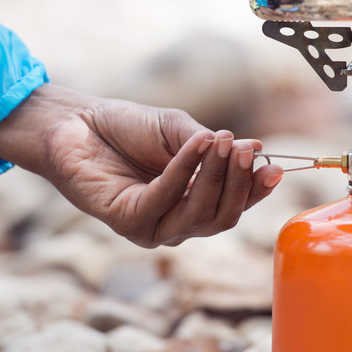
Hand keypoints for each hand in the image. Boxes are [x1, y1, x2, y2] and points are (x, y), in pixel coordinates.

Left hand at [0, 84, 283, 246]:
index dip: (256, 190)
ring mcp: (154, 229)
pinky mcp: (129, 223)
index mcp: (194, 204)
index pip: (235, 206)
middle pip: (223, 217)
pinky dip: (185, 169)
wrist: (76, 123)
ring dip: (216, 176)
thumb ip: (214, 147)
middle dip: (240, 184)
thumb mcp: (181, 132)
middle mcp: (177, 223)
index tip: (275, 167)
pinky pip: (167, 198)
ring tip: (223, 141)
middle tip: (247, 150)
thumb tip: (256, 150)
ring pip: (200, 214)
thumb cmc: (128, 128)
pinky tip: (196, 144)